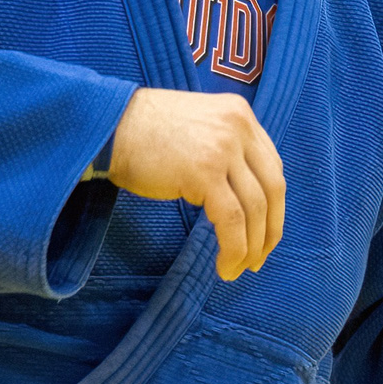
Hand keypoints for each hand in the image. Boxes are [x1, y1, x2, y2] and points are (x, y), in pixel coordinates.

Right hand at [106, 87, 286, 281]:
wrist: (109, 127)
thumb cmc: (144, 134)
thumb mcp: (197, 127)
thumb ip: (224, 148)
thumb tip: (242, 194)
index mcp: (239, 114)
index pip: (272, 166)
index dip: (273, 204)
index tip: (264, 230)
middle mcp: (238, 127)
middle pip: (273, 188)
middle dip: (270, 230)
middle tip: (259, 258)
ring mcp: (223, 149)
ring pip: (255, 208)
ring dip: (252, 247)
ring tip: (239, 269)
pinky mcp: (205, 173)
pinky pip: (232, 220)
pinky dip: (233, 249)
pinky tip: (224, 266)